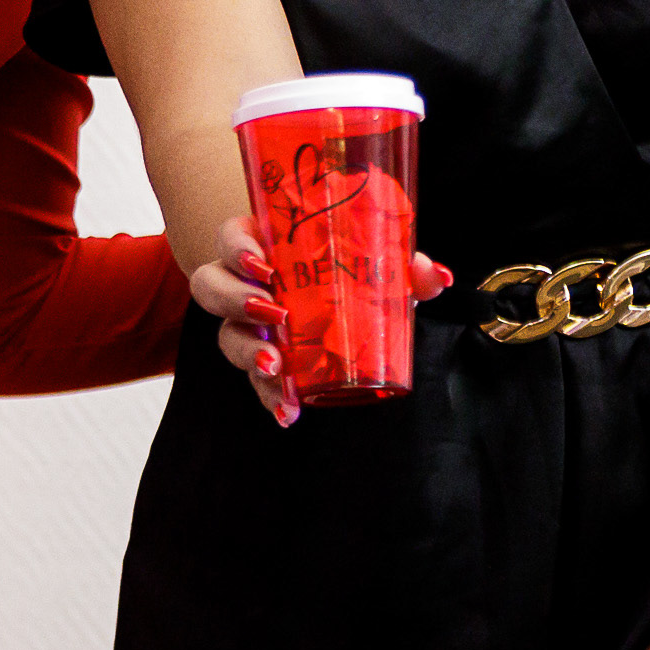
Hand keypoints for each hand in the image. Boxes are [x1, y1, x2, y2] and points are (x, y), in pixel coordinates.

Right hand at [190, 212, 449, 429]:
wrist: (347, 301)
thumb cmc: (351, 269)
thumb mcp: (378, 262)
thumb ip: (406, 265)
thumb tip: (438, 277)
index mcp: (265, 244)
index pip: (230, 237)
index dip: (236, 249)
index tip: (264, 266)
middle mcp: (246, 283)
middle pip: (210, 285)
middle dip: (235, 301)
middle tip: (273, 314)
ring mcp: (249, 326)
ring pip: (226, 336)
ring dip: (248, 353)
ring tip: (277, 368)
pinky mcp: (264, 360)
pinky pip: (255, 380)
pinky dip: (270, 398)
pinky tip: (288, 412)